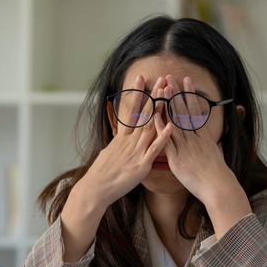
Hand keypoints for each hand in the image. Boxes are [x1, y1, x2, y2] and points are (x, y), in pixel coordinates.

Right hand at [77, 74, 172, 207]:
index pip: (130, 110)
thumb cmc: (101, 174)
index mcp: (122, 138)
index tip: (141, 78)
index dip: (136, 93)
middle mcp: (129, 141)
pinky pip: (154, 149)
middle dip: (153, 95)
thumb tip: (120, 138)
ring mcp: (136, 151)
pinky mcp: (141, 165)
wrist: (96, 189)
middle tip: (161, 79)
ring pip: (150, 127)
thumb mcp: (108, 153)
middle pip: (144, 114)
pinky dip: (163, 137)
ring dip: (160, 110)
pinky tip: (170, 125)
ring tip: (168, 94)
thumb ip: (118, 144)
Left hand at [159, 75, 250, 233]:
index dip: (189, 95)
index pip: (195, 111)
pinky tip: (155, 115)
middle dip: (176, 93)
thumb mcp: (216, 154)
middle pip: (184, 111)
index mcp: (203, 136)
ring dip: (168, 104)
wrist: (218, 188)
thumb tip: (211, 139)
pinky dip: (161, 127)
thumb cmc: (218, 175)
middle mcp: (194, 139)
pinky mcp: (177, 159)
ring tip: (162, 88)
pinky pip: (167, 140)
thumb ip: (211, 144)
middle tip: (170, 77)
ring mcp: (185, 147)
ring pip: (175, 121)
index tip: (185, 81)